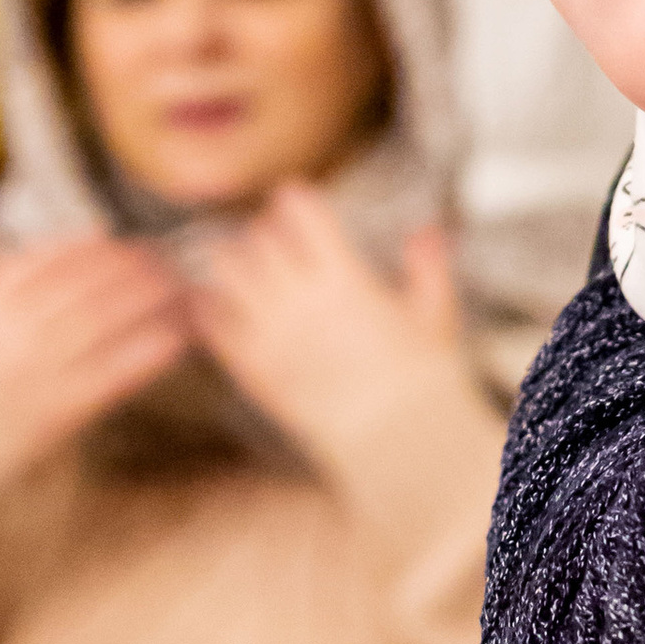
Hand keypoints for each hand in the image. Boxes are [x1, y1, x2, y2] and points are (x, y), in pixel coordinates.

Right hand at [0, 231, 194, 495]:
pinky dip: (142, 355)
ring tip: (180, 288)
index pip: (38, 261)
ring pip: (98, 322)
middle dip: (125, 267)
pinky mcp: (46, 417)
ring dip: (145, 301)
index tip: (113, 239)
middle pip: (78, 285)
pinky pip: (104, 377)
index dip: (84, 246)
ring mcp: (25, 373)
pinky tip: (175, 341)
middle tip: (161, 257)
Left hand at [189, 182, 460, 466]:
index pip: (301, 213)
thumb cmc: (421, 383)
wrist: (393, 441)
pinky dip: (208, 309)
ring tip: (239, 269)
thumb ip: (427, 268)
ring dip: (230, 264)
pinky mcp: (252, 368)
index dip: (296, 202)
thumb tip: (426, 235)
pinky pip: (212, 325)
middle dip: (261, 233)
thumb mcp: (436, 317)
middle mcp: (301, 299)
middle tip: (269, 241)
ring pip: (224, 272)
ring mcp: (271, 333)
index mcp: (345, 278)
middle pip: (255, 238)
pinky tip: (215, 307)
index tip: (297, 203)